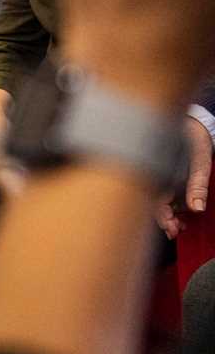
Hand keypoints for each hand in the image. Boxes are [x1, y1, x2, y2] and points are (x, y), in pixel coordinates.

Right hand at [155, 115, 212, 237]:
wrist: (190, 122)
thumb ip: (197, 186)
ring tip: (179, 225)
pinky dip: (169, 205)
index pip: (155, 204)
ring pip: (158, 201)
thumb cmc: (192, 137)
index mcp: (159, 175)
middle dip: (165, 220)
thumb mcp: (200, 162)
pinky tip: (178, 212)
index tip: (172, 230)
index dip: (163, 219)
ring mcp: (159, 176)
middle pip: (154, 205)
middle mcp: (155, 177)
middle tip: (176, 231)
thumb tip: (197, 209)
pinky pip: (162, 194)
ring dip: (168, 215)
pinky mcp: (163, 175)